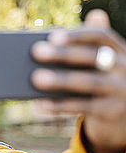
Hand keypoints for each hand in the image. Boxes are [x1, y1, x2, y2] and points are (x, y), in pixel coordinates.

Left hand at [31, 9, 125, 152]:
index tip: (53, 36)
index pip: (102, 36)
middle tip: (36, 51)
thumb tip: (53, 34)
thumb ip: (81, 50)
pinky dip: (60, 106)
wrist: (121, 118)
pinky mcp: (113, 111)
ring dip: (61, 80)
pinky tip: (40, 103)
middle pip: (94, 56)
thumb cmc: (100, 85)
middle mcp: (125, 68)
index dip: (78, 35)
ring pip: (90, 82)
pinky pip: (84, 107)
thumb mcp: (96, 68)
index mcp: (120, 50)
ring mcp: (121, 90)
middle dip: (64, 53)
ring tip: (35, 77)